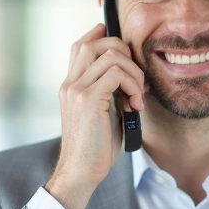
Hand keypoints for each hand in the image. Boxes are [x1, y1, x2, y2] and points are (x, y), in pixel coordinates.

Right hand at [45, 23, 144, 208]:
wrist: (81, 172)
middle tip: (137, 80)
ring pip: (110, 54)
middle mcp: (70, 83)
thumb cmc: (95, 148)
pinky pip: (116, 73)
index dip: (102, 36)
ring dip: (134, 72)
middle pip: (96, 43)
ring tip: (138, 96)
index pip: (81, 45)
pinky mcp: (88, 99)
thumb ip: (109, 92)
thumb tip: (129, 75)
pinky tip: (135, 105)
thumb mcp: (102, 114)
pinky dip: (133, 85)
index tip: (124, 48)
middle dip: (125, 54)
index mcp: (70, 85)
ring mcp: (76, 89)